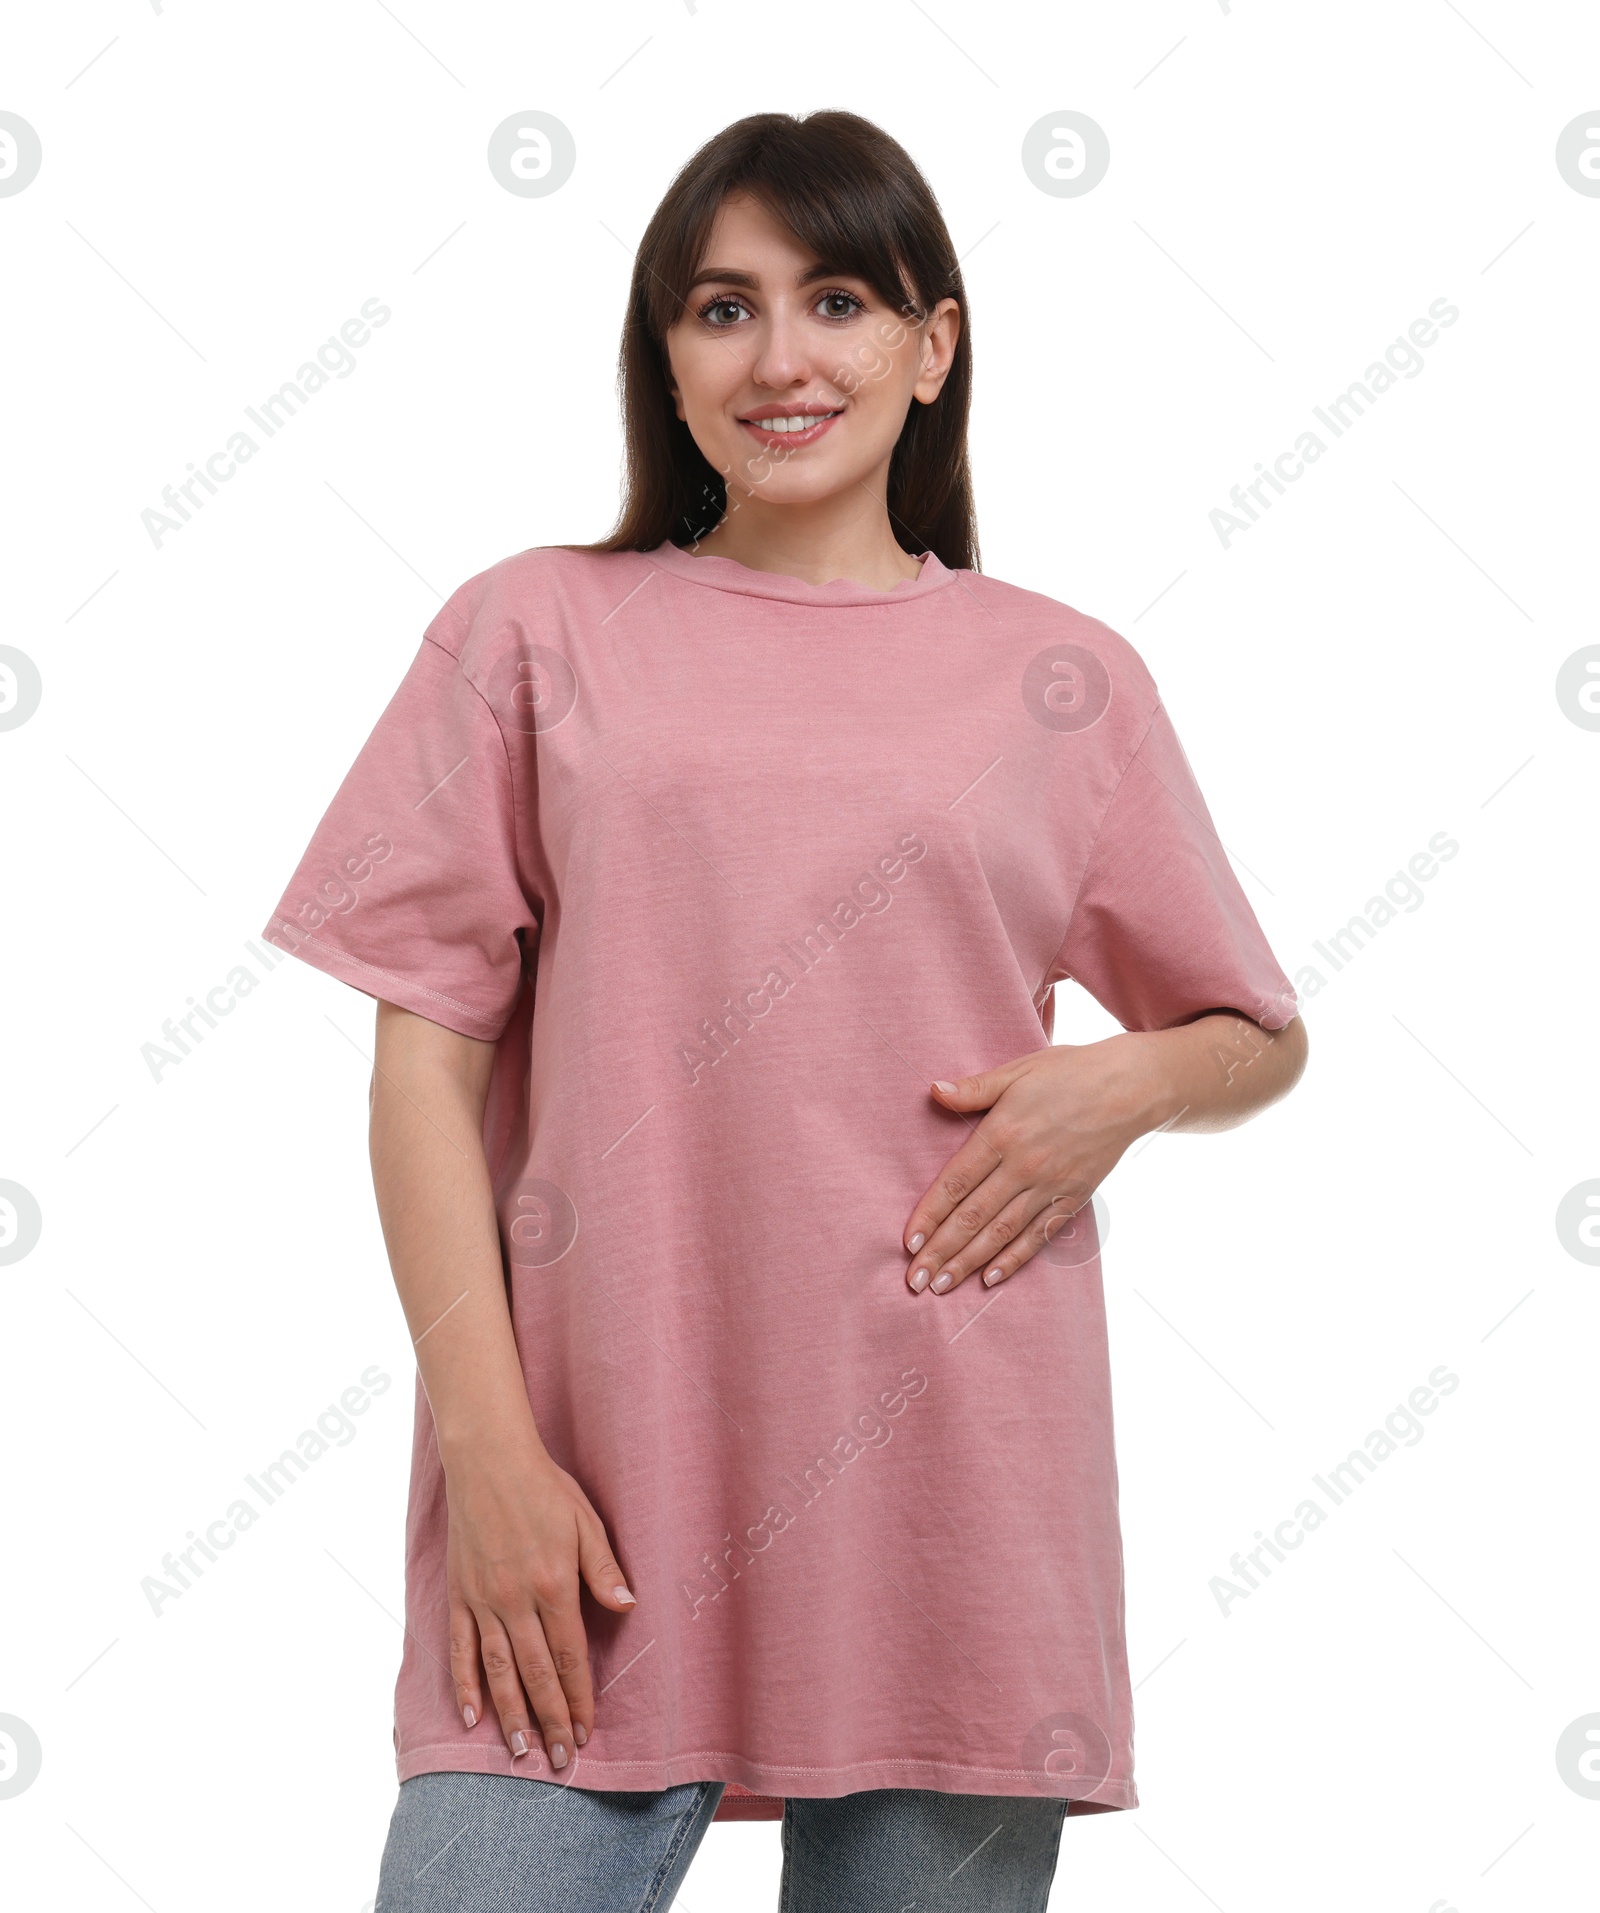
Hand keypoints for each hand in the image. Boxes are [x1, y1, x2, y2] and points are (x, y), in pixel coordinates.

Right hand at [444, 1441, 635, 1769]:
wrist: (488, 1459)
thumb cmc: (545, 1487)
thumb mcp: (586, 1520)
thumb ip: (604, 1568)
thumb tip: (627, 1606)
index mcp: (554, 1585)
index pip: (568, 1657)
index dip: (579, 1698)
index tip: (586, 1732)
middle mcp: (516, 1601)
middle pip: (535, 1675)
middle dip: (550, 1720)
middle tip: (558, 1762)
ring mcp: (483, 1601)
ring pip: (498, 1671)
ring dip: (510, 1715)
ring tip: (521, 1751)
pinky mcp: (459, 1594)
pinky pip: (460, 1648)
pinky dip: (465, 1685)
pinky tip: (472, 1716)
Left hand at [903, 1038, 1158, 1295]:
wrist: (1131, 1088)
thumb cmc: (1069, 1072)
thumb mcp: (1016, 1071)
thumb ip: (973, 1089)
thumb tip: (933, 1091)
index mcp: (1003, 1133)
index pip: (955, 1183)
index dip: (929, 1215)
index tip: (908, 1243)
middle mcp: (1023, 1166)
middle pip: (973, 1217)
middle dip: (941, 1251)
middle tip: (916, 1281)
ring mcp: (1050, 1185)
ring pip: (1002, 1232)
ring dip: (969, 1262)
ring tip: (942, 1287)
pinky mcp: (1073, 1197)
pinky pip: (1039, 1236)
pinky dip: (1014, 1259)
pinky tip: (991, 1278)